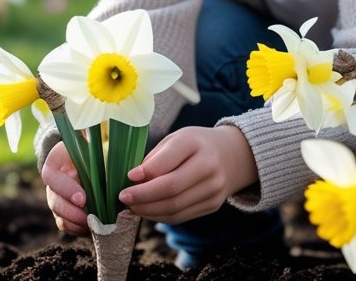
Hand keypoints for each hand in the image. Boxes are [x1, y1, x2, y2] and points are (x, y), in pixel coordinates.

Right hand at [42, 142, 89, 234]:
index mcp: (57, 161)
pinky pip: (65, 224)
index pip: (50, 175)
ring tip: (91, 224)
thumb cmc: (95, 147)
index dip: (64, 188)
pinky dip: (76, 228)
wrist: (94, 156)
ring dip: (74, 221)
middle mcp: (54, 181)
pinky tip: (90, 228)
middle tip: (88, 215)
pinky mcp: (65, 210)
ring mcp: (58, 197)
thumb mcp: (93, 142)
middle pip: (53, 199)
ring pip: (58, 214)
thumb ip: (92, 143)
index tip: (82, 198)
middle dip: (70, 210)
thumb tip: (96, 144)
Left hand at [117, 125, 257, 224]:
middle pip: (171, 188)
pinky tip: (146, 211)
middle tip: (123, 198)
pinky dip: (159, 216)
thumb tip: (133, 180)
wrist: (232, 155)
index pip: (168, 160)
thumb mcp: (176, 139)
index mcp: (195, 143)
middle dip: (143, 196)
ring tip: (131, 207)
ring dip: (148, 210)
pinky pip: (180, 216)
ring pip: (175, 207)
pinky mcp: (212, 205)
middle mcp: (209, 166)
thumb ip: (156, 158)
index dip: (146, 172)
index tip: (128, 178)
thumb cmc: (195, 145)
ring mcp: (213, 188)